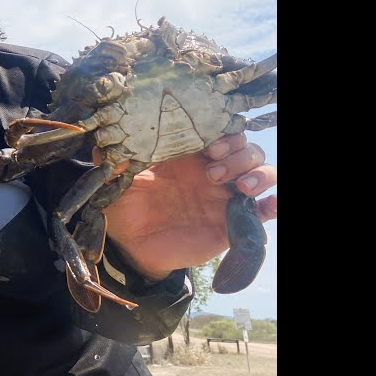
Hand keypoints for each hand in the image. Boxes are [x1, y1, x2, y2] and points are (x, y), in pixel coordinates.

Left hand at [103, 133, 276, 280]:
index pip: (222, 131)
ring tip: (238, 186)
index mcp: (189, 154)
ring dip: (258, 173)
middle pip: (247, 149)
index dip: (224, 132)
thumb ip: (114, 158)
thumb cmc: (125, 205)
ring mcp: (224, 197)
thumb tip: (102, 140)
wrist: (129, 245)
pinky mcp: (231, 224)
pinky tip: (270, 203)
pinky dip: (273, 204)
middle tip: (213, 170)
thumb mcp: (116, 178)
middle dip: (239, 154)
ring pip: (262, 173)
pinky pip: (262, 212)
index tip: (209, 145)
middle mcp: (212, 171)